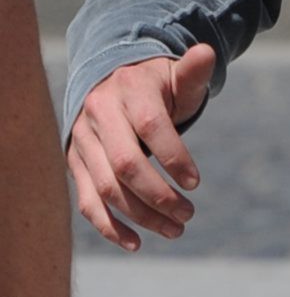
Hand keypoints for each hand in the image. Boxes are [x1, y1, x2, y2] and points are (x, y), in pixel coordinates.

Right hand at [67, 44, 214, 249]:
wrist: (108, 83)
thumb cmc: (153, 86)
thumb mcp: (174, 77)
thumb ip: (192, 72)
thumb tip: (207, 53)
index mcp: (127, 91)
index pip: (151, 126)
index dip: (174, 157)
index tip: (195, 184)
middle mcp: (98, 115)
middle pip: (125, 163)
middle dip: (159, 195)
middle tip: (189, 215)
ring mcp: (82, 142)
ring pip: (106, 187)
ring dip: (140, 216)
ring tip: (175, 230)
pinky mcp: (75, 164)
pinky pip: (87, 201)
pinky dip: (108, 227)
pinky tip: (135, 243)